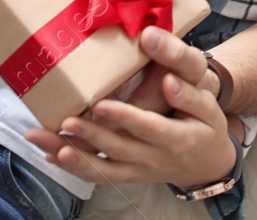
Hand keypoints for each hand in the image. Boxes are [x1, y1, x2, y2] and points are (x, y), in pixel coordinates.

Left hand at [23, 26, 236, 186]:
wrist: (208, 165)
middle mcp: (154, 158)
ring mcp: (138, 170)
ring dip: (73, 157)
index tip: (101, 105)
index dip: (124, 117)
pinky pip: (99, 175)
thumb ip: (189, 96)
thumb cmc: (207, 129)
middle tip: (66, 121)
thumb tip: (170, 82)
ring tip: (47, 144)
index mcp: (176, 138)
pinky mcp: (128, 175)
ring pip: (102, 168)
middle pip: (117, 149)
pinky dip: (75, 168)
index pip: (147, 127)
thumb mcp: (209, 109)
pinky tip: (52, 156)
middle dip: (89, 136)